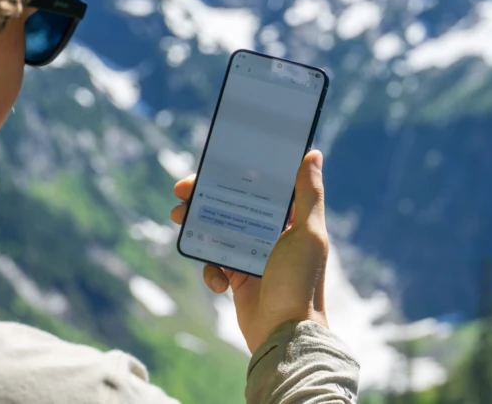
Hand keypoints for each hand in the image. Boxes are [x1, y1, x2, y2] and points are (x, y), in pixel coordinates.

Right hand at [170, 150, 328, 352]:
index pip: (260, 186)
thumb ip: (309, 195)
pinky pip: (215, 263)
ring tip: (179, 218)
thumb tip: (313, 153)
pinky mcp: (238, 276)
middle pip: (232, 204)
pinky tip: (219, 282)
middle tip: (181, 191)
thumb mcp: (308, 234)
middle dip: (205, 195)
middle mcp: (272, 233)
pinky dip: (211, 270)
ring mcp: (253, 254)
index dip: (235, 172)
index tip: (211, 164)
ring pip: (218, 229)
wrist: (284, 337)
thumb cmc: (300, 283)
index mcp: (291, 219)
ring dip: (197, 223)